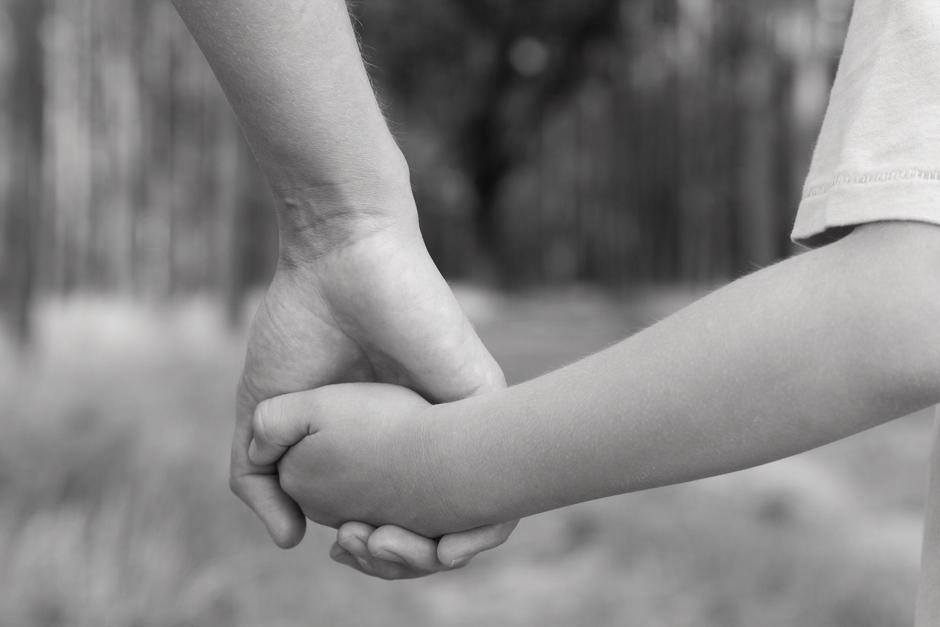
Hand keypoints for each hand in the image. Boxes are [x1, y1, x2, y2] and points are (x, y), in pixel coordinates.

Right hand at [233, 208, 515, 577]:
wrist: (333, 260)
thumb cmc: (298, 326)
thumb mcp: (262, 414)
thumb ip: (260, 480)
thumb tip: (290, 542)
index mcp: (376, 444)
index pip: (390, 519)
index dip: (369, 551)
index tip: (340, 546)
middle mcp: (419, 437)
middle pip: (431, 526)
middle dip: (400, 560)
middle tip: (361, 547)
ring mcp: (452, 420)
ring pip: (471, 513)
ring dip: (434, 553)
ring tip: (386, 545)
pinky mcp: (480, 398)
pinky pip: (502, 478)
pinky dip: (483, 529)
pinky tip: (446, 549)